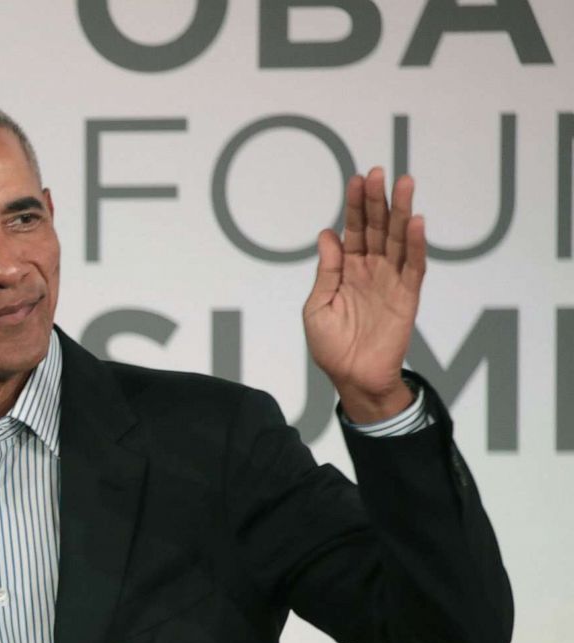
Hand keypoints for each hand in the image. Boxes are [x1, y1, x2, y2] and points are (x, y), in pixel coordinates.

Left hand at [303, 167, 425, 422]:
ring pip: (399, 240)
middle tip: (378, 173)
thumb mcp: (317, 306)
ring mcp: (390, 281)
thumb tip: (327, 234)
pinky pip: (414, 267)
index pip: (353, 230)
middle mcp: (371, 269)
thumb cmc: (331, 346)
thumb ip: (326, 271)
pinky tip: (417, 222)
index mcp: (347, 270)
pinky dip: (417, 244)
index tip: (356, 179)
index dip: (355, 206)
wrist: (352, 378)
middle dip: (377, 200)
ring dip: (402, 212)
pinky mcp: (407, 296)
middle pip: (377, 228)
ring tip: (404, 184)